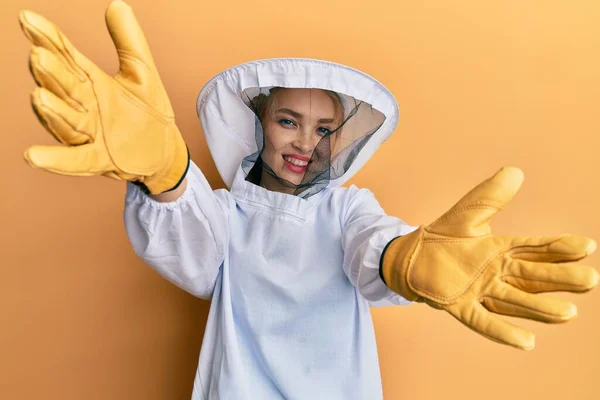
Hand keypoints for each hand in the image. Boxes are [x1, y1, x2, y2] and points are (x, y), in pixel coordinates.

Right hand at [19, 0, 187, 193]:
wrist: (165, 151)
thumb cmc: (148, 111)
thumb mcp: (142, 72)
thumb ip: (130, 42)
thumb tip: (117, 4)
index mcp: (91, 82)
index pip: (66, 56)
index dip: (48, 38)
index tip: (28, 19)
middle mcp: (83, 107)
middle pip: (63, 87)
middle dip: (51, 73)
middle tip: (38, 55)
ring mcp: (90, 134)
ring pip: (66, 121)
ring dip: (52, 111)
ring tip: (39, 95)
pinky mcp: (100, 159)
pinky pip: (76, 160)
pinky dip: (57, 159)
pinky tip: (33, 156)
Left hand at [382, 167, 598, 349]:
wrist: (412, 258)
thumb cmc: (443, 237)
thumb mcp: (467, 213)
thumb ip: (490, 196)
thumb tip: (515, 171)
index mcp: (501, 250)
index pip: (535, 248)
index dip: (559, 248)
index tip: (587, 246)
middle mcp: (497, 274)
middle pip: (532, 277)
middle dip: (560, 280)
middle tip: (590, 279)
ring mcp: (480, 292)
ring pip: (515, 301)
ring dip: (539, 308)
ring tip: (568, 313)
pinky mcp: (460, 306)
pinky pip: (483, 320)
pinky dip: (503, 331)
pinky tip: (527, 342)